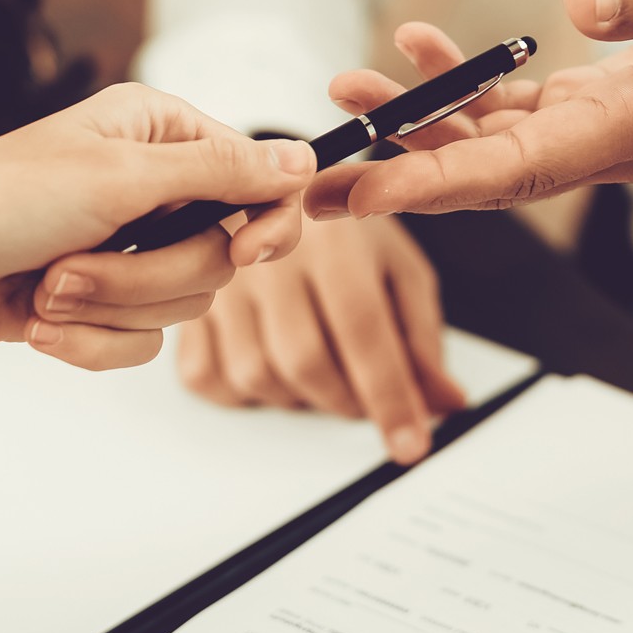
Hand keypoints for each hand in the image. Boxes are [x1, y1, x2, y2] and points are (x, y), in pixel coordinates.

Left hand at [0, 83, 313, 368]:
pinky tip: (39, 318)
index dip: (264, 222)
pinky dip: (89, 339)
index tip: (251, 251)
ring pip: (180, 302)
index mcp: (157, 134)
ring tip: (49, 285)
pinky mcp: (98, 301)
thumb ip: (222, 174)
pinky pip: (140, 342)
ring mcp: (124, 247)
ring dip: (109, 305)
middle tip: (85, 260)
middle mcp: (148, 187)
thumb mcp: (119, 178)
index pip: (255, 179)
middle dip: (148, 274)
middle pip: (218, 254)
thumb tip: (301, 161)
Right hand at [175, 213, 465, 463]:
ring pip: (255, 376)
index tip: (410, 444)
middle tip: (369, 403)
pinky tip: (272, 368)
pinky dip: (243, 392)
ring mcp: (221, 283)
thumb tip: (442, 402)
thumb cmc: (343, 229)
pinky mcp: (190, 305)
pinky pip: (205, 377)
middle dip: (346, 401)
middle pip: (304, 362)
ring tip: (322, 374)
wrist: (274, 188)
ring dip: (298, 399)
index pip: (363, 332)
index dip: (389, 396)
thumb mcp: (398, 268)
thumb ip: (422, 336)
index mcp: (332, 242)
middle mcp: (270, 259)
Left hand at [308, 0, 632, 216]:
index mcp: (632, 129)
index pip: (512, 170)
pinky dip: (463, 84)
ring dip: (414, 122)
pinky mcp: (600, 103)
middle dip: (393, 173)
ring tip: (342, 90)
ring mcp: (600, 128)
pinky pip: (515, 108)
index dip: (428, 182)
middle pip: (480, 172)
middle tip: (307, 177)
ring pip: (488, 142)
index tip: (356, 193)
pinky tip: (421, 46)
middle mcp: (606, 144)